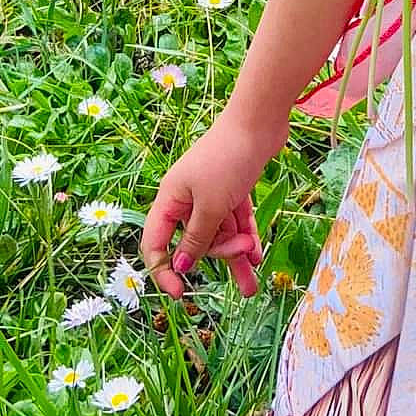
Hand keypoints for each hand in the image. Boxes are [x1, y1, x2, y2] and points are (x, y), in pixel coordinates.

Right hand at [139, 105, 287, 300]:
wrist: (259, 121)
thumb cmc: (228, 160)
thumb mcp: (211, 206)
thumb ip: (197, 239)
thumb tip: (180, 266)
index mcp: (170, 200)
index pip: (156, 243)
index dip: (164, 270)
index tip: (181, 294)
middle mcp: (187, 198)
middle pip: (196, 241)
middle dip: (220, 256)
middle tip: (245, 256)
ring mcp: (211, 193)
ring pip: (220, 234)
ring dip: (236, 256)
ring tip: (254, 285)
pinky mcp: (233, 188)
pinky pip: (235, 221)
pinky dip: (245, 236)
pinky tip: (258, 256)